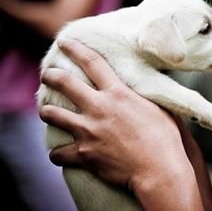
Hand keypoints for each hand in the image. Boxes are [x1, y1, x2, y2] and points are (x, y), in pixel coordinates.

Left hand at [39, 38, 189, 190]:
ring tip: (47, 112)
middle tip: (46, 74)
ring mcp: (88, 131)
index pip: (92, 62)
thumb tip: (149, 84)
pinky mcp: (84, 154)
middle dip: (51, 75)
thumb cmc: (165, 138)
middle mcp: (98, 108)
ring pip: (53, 115)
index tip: (64, 41)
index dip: (76, 48)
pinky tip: (59, 154)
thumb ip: (146, 95)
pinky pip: (58, 153)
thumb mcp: (159, 107)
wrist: (158, 170)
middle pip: (64, 83)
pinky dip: (58, 153)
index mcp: (118, 93)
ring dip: (47, 112)